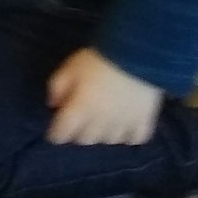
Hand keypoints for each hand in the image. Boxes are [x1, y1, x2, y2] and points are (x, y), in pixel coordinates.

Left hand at [47, 49, 161, 145]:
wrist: (138, 56)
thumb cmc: (99, 59)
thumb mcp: (70, 67)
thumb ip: (57, 86)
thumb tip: (53, 104)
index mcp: (81, 108)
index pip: (64, 131)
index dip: (56, 134)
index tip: (53, 134)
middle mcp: (102, 122)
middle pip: (86, 139)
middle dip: (78, 133)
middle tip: (77, 123)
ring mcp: (125, 124)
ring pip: (109, 140)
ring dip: (101, 134)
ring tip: (98, 122)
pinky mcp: (145, 122)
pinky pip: (134, 139)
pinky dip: (126, 136)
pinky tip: (123, 126)